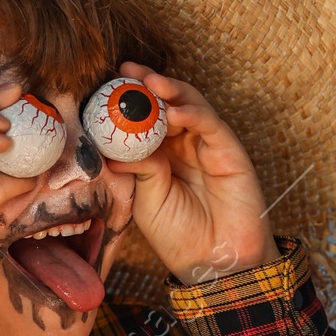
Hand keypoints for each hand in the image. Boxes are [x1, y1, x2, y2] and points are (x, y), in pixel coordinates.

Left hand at [106, 63, 279, 286]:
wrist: (215, 264)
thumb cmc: (179, 237)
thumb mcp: (145, 201)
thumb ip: (136, 168)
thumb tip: (113, 145)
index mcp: (161, 156)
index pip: (144, 118)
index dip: (128, 99)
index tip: (106, 82)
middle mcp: (184, 145)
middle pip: (167, 103)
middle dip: (147, 84)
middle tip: (126, 70)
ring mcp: (208, 146)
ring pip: (191, 106)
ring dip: (171, 91)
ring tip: (150, 82)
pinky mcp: (230, 151)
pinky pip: (211, 125)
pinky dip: (194, 113)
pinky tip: (175, 110)